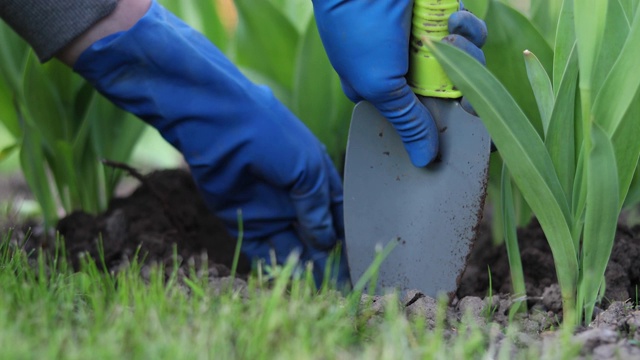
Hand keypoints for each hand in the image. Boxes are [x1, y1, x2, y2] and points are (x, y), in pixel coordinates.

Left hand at [73, 1, 348, 285]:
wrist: (218, 120)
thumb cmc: (272, 134)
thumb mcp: (308, 168)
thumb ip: (317, 206)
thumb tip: (327, 240)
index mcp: (316, 176)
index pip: (337, 214)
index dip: (346, 236)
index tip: (356, 259)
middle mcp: (294, 195)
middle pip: (314, 234)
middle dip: (326, 257)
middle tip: (339, 284)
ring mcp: (269, 207)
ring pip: (291, 244)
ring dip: (303, 264)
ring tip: (319, 288)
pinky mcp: (243, 218)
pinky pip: (262, 246)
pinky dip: (276, 262)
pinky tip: (292, 278)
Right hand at [312, 0, 486, 166]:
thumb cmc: (358, 29)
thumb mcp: (379, 87)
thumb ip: (406, 122)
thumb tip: (423, 160)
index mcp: (384, 90)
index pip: (419, 116)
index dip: (444, 125)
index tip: (470, 132)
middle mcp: (406, 67)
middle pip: (448, 90)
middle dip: (459, 86)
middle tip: (460, 86)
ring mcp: (426, 40)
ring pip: (463, 62)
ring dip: (466, 53)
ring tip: (450, 36)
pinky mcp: (441, 14)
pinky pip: (468, 31)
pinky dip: (467, 26)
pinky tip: (452, 17)